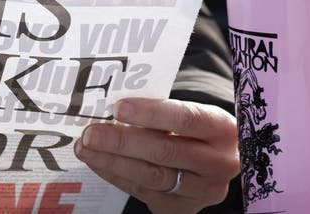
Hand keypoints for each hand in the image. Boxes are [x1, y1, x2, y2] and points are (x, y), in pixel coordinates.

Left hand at [74, 97, 239, 212]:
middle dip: (123, 142)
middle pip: (166, 152)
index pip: (187, 119)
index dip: (152, 113)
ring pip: (153, 176)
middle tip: (92, 133)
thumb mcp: (187, 114)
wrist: (211, 162)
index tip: (119, 108)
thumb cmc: (191, 129)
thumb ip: (158, 111)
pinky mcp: (185, 207)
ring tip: (86, 148)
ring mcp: (204, 190)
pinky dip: (117, 176)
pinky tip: (98, 163)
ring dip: (113, 161)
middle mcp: (220, 162)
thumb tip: (110, 107)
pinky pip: (144, 192)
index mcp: (223, 129)